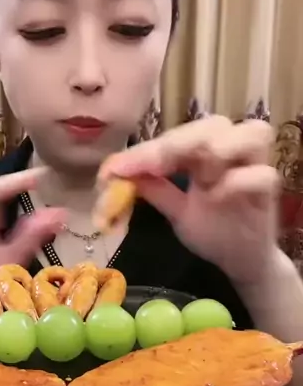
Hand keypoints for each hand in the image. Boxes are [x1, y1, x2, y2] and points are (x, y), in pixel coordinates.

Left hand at [99, 116, 279, 286]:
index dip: (147, 149)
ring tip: (201, 179)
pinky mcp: (270, 191)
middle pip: (214, 124)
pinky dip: (239, 180)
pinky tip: (218, 194)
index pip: (177, 136)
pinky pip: (262, 174)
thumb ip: (153, 188)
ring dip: (219, 150)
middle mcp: (233, 149)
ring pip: (252, 133)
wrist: (239, 261)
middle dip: (179, 142)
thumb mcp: (175, 209)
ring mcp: (255, 166)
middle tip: (154, 165)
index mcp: (206, 150)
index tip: (118, 169)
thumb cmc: (211, 228)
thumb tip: (115, 171)